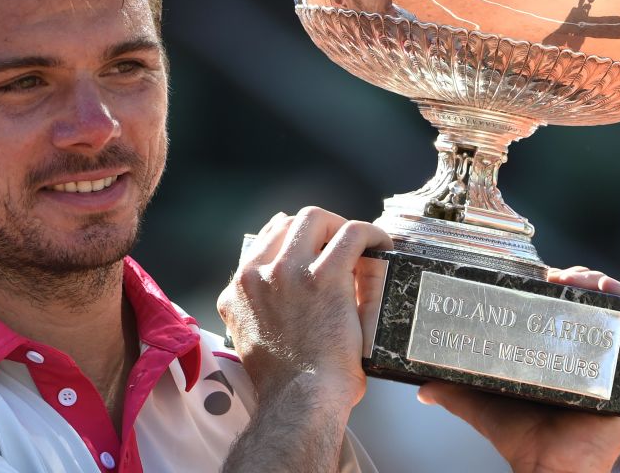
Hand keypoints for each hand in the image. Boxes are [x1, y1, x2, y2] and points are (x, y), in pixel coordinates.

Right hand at [217, 206, 391, 408]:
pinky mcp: (324, 277)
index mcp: (238, 291)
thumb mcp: (251, 338)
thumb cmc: (286, 384)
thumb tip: (281, 301)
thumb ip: (258, 311)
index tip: (316, 248)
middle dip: (318, 228)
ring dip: (339, 226)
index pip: (265, 239)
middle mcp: (257, 275)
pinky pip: (352, 233)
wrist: (299, 402)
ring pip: (316, 218)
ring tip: (360, 243)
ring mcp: (288, 272)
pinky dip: (370, 233)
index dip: (295, 238)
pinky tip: (381, 244)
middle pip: (288, 223)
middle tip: (340, 246)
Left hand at [416, 267, 619, 472]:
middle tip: (558, 276)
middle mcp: (595, 358)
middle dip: (582, 278)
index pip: (570, 307)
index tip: (543, 275)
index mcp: (566, 356)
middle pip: (596, 303)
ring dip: (605, 286)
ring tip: (580, 279)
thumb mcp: (483, 402)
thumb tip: (422, 386)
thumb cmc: (522, 438)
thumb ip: (453, 390)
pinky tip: (610, 293)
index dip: (562, 284)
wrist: (547, 468)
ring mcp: (616, 367)